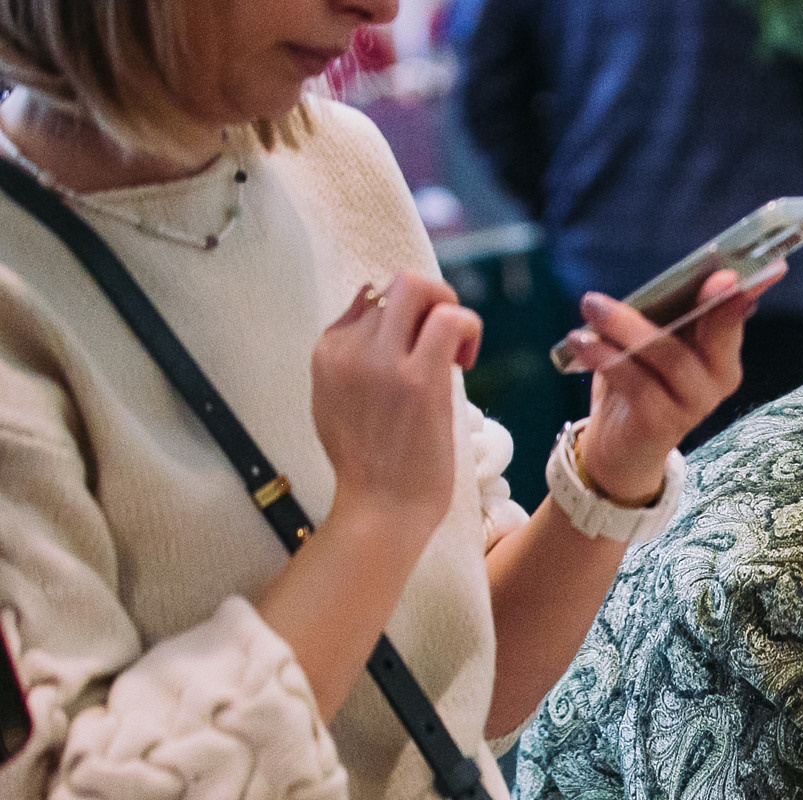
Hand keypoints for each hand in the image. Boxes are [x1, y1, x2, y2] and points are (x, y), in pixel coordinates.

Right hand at [311, 273, 481, 529]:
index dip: (406, 320)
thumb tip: (373, 315)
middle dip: (432, 298)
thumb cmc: (369, 465)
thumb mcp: (336, 402)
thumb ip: (350, 359)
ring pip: (420, 289)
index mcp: (328, 351)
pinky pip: (451, 318)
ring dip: (452, 309)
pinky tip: (467, 361)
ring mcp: (383, 361)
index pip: (371, 300)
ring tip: (458, 352)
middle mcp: (350, 349)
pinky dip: (469, 327)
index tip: (419, 353)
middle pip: (397, 284)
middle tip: (447, 339)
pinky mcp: (419, 379)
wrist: (380, 508)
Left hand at [564, 264, 782, 504]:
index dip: (739, 292)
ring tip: (591, 306)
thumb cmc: (640, 380)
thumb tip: (674, 275)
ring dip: (626, 327)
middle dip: (685, 302)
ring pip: (670, 357)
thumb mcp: (654, 339)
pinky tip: (580, 343)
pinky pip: (636, 383)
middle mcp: (719, 378)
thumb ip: (668, 312)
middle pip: (714, 333)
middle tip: (672, 274)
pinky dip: (606, 358)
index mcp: (722, 350)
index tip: (732, 273)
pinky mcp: (664, 424)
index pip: (735, 313)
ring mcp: (695, 404)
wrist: (621, 447)